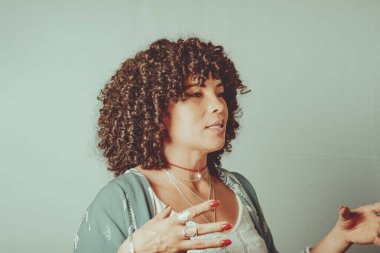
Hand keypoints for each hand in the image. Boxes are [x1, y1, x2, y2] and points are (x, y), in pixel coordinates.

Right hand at [117, 199, 232, 252]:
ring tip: (228, 240)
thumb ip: (164, 213)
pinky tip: (209, 248)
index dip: (204, 207)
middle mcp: (177, 232)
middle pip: (200, 229)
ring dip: (215, 242)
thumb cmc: (143, 235)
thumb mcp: (153, 221)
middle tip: (228, 224)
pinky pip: (190, 251)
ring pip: (200, 244)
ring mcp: (179, 245)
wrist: (135, 251)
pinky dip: (196, 249)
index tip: (215, 203)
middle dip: (215, 227)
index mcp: (172, 221)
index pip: (192, 212)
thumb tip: (170, 206)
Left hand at [332, 202, 379, 246]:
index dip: (379, 207)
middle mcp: (375, 219)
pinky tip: (377, 241)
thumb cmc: (346, 220)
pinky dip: (379, 242)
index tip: (376, 209)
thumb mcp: (344, 215)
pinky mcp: (373, 238)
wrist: (344, 232)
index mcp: (369, 210)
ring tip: (379, 231)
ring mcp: (375, 229)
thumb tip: (343, 208)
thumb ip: (344, 212)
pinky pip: (379, 240)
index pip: (378, 207)